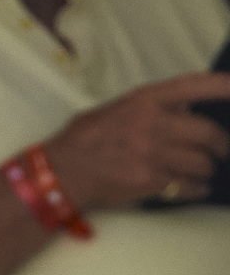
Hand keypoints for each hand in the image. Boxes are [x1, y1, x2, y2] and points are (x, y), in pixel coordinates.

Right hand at [43, 71, 229, 208]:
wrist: (61, 173)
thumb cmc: (83, 140)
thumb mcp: (114, 110)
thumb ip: (148, 108)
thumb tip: (183, 109)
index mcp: (144, 101)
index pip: (195, 86)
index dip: (223, 87)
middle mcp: (153, 125)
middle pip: (208, 133)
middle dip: (222, 145)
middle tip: (223, 150)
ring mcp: (153, 155)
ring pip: (201, 162)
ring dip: (207, 168)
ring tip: (203, 171)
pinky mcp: (150, 182)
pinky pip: (187, 186)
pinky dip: (196, 189)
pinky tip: (195, 188)